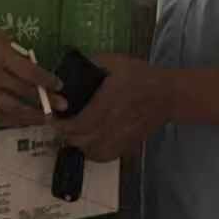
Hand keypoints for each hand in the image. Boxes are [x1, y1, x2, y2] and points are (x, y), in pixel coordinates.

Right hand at [0, 16, 63, 125]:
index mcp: (0, 55)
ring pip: (10, 107)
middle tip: (63, 107)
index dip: (46, 80)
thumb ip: (11, 51)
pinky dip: (8, 119)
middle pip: (23, 91)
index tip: (60, 85)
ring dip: (30, 115)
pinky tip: (20, 122)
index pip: (29, 71)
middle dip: (45, 100)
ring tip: (45, 119)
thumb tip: (29, 66)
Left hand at [58, 53, 172, 161]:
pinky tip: (88, 142)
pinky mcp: (128, 145)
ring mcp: (121, 136)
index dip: (61, 124)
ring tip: (72, 132)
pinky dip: (92, 152)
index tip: (52, 117)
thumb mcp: (115, 61)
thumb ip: (92, 63)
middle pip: (82, 139)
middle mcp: (114, 122)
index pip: (79, 122)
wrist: (167, 95)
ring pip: (91, 151)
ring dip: (77, 143)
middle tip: (59, 123)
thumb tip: (71, 68)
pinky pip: (104, 156)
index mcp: (109, 101)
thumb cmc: (139, 76)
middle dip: (65, 133)